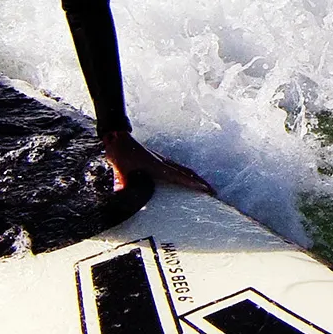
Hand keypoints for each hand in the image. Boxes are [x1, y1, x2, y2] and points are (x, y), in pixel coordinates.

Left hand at [102, 131, 216, 198]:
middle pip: (188, 173)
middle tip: (213, 192)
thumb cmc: (120, 155)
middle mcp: (164, 163)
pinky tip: (189, 180)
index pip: (179, 176)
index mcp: (157, 166)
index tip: (205, 189)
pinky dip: (188, 175)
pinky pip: (179, 168)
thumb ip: (123, 183)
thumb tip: (122, 194)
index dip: (192, 183)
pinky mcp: (160, 160)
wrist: (118, 139)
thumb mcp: (120, 171)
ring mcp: (163, 160)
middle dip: (202, 182)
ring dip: (197, 178)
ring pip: (185, 170)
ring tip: (207, 188)